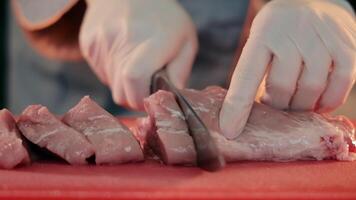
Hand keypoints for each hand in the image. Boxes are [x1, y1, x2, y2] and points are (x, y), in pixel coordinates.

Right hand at [79, 0, 197, 109]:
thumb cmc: (164, 19)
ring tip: (135, 61)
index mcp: (152, 40)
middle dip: (134, 97)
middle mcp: (123, 39)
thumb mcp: (185, 40)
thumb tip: (171, 100)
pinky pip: (101, 72)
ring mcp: (101, 41)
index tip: (150, 97)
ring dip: (124, 83)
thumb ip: (180, 72)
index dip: (141, 97)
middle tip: (146, 84)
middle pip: (120, 93)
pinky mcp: (88, 44)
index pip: (134, 78)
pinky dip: (113, 72)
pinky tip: (122, 54)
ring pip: (111, 85)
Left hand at [220, 0, 355, 138]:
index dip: (237, 107)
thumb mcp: (260, 40)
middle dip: (275, 106)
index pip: (246, 76)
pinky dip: (326, 104)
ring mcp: (322, 40)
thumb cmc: (281, 30)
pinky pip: (337, 89)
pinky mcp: (346, 48)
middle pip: (281, 89)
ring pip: (309, 92)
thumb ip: (253, 71)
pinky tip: (317, 103)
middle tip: (274, 105)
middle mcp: (292, 33)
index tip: (229, 131)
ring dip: (300, 108)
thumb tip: (243, 114)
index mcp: (263, 34)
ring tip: (294, 105)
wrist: (317, 1)